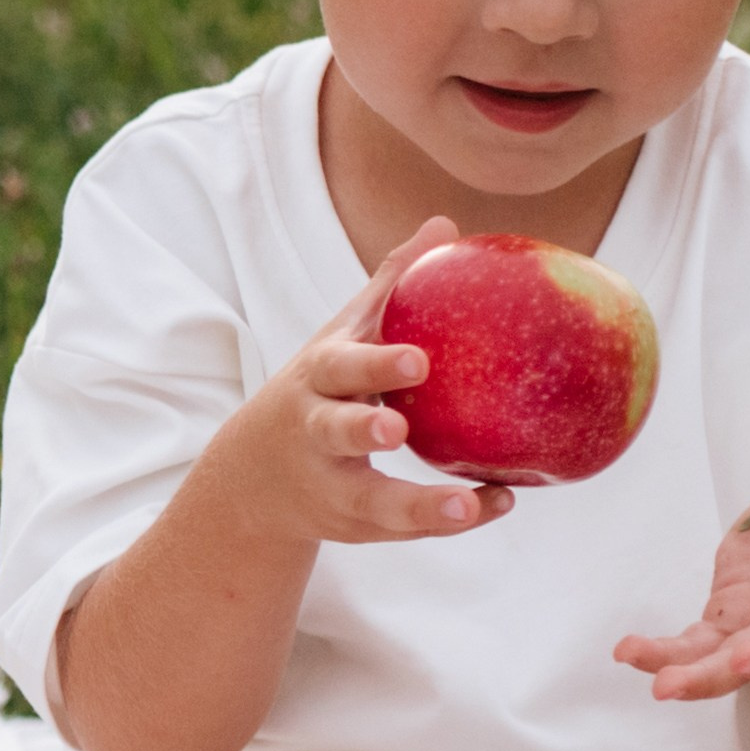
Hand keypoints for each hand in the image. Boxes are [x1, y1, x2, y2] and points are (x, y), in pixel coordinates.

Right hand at [223, 217, 515, 548]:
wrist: (255, 477)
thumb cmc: (320, 388)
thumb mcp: (342, 337)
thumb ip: (389, 286)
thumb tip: (444, 224)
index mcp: (318, 380)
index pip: (342, 367)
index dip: (375, 364)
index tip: (418, 360)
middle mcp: (317, 433)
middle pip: (336, 431)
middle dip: (364, 431)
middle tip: (398, 432)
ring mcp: (331, 485)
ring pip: (370, 500)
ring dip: (418, 505)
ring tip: (466, 504)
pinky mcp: (353, 524)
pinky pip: (402, 526)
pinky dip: (445, 520)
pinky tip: (494, 504)